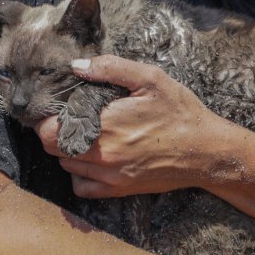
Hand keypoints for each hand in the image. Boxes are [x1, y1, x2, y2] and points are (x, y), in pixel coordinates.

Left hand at [32, 54, 231, 197]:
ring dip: (66, 150)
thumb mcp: (150, 79)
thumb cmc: (180, 112)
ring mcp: (109, 175)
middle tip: (69, 117)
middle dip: (53, 131)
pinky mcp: (119, 189)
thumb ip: (110, 68)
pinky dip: (79, 174)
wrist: (206, 151)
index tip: (60, 106)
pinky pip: (82, 187)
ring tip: (83, 134)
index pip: (50, 128)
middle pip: (52, 147)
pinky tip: (92, 158)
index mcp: (105, 123)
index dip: (48, 116)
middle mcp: (102, 153)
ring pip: (65, 165)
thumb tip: (77, 65)